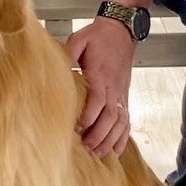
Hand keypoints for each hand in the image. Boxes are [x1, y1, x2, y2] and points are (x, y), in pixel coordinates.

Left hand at [66, 17, 133, 157]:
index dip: (90, 116)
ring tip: (99, 154)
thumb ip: (69, 52)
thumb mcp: (80, 39)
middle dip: (99, 134)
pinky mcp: (124, 96)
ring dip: (111, 139)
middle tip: (86, 148)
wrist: (121, 31)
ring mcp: (121, 93)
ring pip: (120, 121)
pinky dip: (123, 137)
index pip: (98, 99)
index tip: (78, 128)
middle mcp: (114, 86)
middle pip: (110, 115)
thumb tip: (58, 65)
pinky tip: (116, 150)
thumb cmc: (99, 36)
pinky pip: (127, 120)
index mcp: (100, 74)